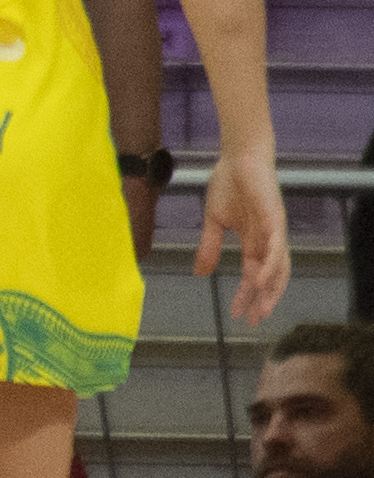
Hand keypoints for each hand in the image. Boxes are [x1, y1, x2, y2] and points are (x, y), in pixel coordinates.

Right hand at [193, 142, 291, 322]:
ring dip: (270, 290)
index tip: (236, 314)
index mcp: (254, 241)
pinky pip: (277, 248)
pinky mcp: (275, 220)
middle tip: (253, 320)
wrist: (237, 157)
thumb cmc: (228, 184)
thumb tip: (199, 273)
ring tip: (261, 308)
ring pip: (278, 268)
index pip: (253, 275)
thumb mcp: (213, 221)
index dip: (246, 295)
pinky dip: (271, 266)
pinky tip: (262, 280)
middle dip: (263, 300)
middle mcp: (268, 240)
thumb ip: (209, 247)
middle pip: (271, 277)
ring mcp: (274, 231)